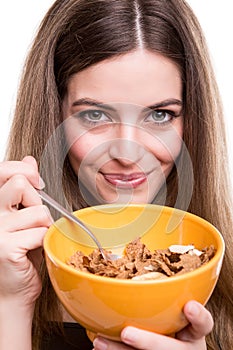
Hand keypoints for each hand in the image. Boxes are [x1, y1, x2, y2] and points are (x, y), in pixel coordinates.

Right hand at [0, 156, 52, 307]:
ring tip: (34, 239)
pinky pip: (40, 232)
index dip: (25, 171)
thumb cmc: (21, 253)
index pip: (4, 170)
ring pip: (38, 211)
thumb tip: (29, 159)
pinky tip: (33, 251)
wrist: (13, 290)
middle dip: (37, 202)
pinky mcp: (6, 247)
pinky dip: (44, 242)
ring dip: (44, 226)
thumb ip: (25, 188)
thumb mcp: (23, 215)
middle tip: (34, 221)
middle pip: (21, 184)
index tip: (37, 183)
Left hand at [92, 301, 212, 349]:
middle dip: (148, 342)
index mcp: (193, 332)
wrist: (171, 348)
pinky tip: (102, 346)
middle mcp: (184, 347)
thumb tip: (133, 268)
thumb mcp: (177, 313)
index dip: (198, 316)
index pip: (204, 324)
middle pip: (171, 349)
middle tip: (127, 333)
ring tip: (100, 342)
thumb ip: (168, 299)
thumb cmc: (173, 325)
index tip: (189, 306)